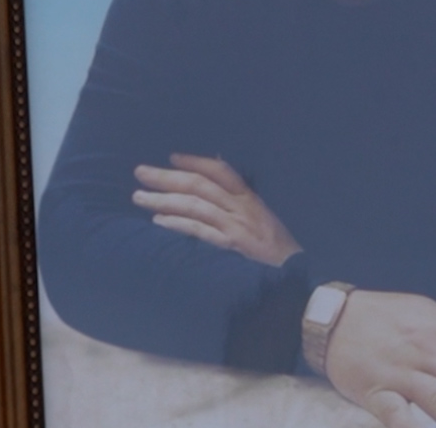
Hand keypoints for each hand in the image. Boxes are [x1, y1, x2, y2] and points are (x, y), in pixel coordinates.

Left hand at [132, 153, 301, 266]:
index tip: (172, 157)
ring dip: (164, 199)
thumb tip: (215, 182)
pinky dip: (178, 224)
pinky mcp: (232, 247)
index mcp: (250, 199)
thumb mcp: (262, 219)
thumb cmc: (277, 250)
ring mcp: (236, 226)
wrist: (297, 278)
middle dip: (167, 177)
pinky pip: (200, 231)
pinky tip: (158, 221)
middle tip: (140, 172)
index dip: (195, 161)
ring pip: (194, 205)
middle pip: (199, 185)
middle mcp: (242, 208)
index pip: (220, 170)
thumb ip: (240, 202)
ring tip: (139, 197)